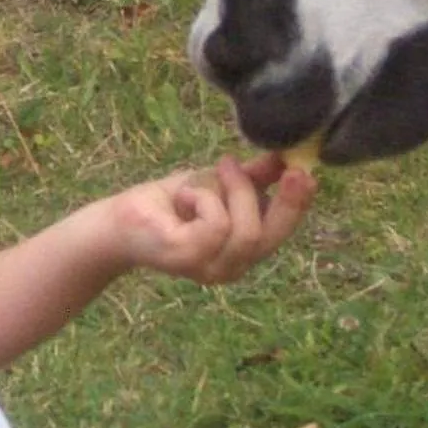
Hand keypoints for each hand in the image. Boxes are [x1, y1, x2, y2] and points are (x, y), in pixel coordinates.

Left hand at [105, 153, 315, 286]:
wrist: (119, 220)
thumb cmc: (168, 205)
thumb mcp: (217, 185)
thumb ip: (252, 178)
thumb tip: (286, 159)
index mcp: (243, 252)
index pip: (281, 232)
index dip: (296, 205)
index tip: (308, 173)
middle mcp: (231, 267)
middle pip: (271, 237)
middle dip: (285, 202)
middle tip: (288, 168)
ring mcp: (208, 269)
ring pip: (245, 229)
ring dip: (233, 191)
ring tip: (214, 171)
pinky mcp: (186, 258)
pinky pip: (215, 225)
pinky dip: (205, 198)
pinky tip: (186, 195)